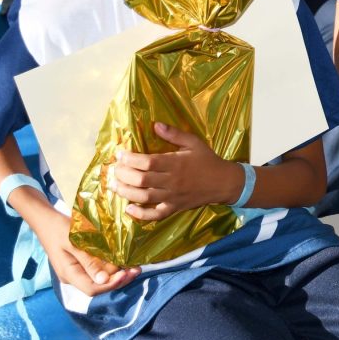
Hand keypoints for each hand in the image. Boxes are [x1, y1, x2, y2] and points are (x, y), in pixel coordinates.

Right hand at [37, 210, 138, 295]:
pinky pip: (98, 269)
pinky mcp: (81, 264)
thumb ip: (87, 261)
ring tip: (135, 265)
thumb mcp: (73, 242)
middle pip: (99, 286)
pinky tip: (123, 259)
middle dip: (119, 279)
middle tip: (137, 269)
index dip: (111, 285)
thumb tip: (103, 280)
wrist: (46, 220)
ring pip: (100, 278)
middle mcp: (73, 277)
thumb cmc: (59, 229)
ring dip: (117, 273)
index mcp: (69, 274)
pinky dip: (111, 266)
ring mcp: (77, 271)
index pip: (92, 289)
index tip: (127, 273)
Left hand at [110, 123, 238, 220]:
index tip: (120, 153)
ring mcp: (172, 197)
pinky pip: (155, 215)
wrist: (223, 183)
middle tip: (115, 168)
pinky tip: (129, 208)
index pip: (147, 162)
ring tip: (114, 185)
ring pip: (144, 197)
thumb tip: (155, 124)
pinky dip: (141, 214)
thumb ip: (174, 134)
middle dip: (123, 174)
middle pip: (141, 179)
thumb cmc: (207, 160)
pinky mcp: (174, 208)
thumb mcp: (194, 142)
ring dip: (126, 191)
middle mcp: (172, 181)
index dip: (130, 158)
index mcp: (176, 163)